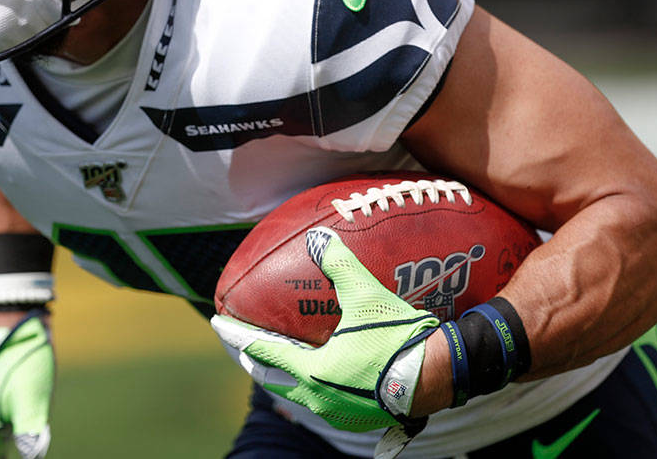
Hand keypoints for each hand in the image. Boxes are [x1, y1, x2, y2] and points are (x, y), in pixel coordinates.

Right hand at [0, 311, 53, 458]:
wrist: (18, 330)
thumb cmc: (22, 362)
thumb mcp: (31, 397)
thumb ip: (30, 431)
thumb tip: (32, 456)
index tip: (22, 458)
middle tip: (30, 452)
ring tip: (29, 451)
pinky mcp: (0, 425)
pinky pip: (0, 456)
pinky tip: (28, 453)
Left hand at [212, 228, 437, 457]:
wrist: (438, 378)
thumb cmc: (398, 339)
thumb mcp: (366, 296)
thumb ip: (339, 265)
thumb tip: (319, 237)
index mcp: (311, 372)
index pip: (262, 351)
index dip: (238, 335)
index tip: (219, 324)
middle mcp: (317, 398)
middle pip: (273, 379)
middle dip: (255, 360)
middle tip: (243, 344)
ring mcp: (337, 412)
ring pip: (298, 394)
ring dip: (285, 376)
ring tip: (279, 358)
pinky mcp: (358, 418)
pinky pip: (323, 400)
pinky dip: (313, 384)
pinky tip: (321, 372)